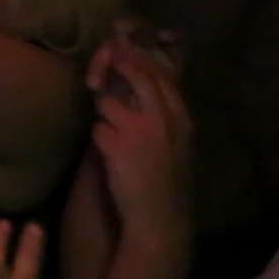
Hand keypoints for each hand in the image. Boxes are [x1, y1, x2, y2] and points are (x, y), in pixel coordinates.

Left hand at [84, 33, 193, 237]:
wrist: (160, 218)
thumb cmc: (167, 183)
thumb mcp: (179, 144)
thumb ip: (165, 116)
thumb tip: (139, 92)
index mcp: (181, 118)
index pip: (161, 75)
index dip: (139, 63)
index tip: (122, 60)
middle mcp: (162, 119)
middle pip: (135, 76)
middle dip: (114, 69)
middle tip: (100, 75)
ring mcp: (138, 130)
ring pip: (108, 101)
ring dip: (102, 112)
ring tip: (110, 130)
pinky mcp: (115, 146)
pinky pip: (97, 128)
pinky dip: (98, 137)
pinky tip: (106, 152)